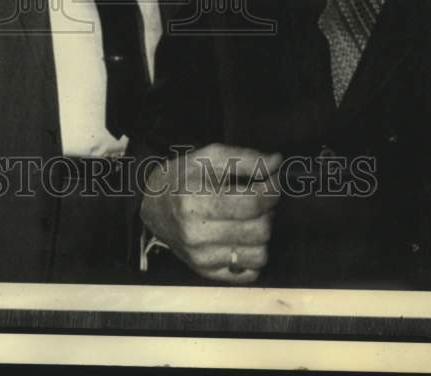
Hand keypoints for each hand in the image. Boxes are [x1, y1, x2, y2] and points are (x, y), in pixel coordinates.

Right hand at [140, 143, 281, 283]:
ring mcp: (201, 258)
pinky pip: (250, 273)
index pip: (252, 202)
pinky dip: (253, 255)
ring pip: (259, 254)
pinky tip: (242, 237)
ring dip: (262, 234)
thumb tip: (276, 162)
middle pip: (259, 230)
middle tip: (261, 198)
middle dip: (269, 211)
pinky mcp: (206, 273)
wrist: (154, 206)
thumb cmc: (183, 177)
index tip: (273, 180)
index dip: (272, 189)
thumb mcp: (208, 157)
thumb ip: (245, 158)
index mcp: (194, 200)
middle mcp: (196, 234)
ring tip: (250, 218)